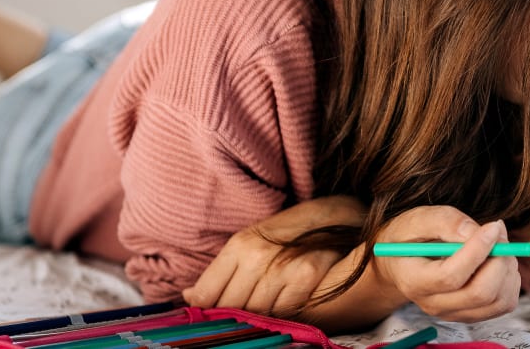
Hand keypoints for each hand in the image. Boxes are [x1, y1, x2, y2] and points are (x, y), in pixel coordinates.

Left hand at [183, 196, 361, 314]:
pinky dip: (286, 314)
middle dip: (237, 314)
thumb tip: (189, 296)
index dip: (208, 310)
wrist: (340, 215)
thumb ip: (220, 272)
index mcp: (238, 245)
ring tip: (273, 301)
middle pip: (231, 308)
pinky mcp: (307, 277)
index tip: (216, 313)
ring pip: (258, 314)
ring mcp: (282, 267)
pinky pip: (285, 313)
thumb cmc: (292, 231)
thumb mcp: (251, 242)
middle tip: (250, 308)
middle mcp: (256, 255)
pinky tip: (292, 300)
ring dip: (263, 316)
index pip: (206, 294)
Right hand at [371, 206, 520, 322]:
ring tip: (497, 246)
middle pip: (479, 293)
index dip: (477, 251)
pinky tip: (498, 262)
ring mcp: (454, 313)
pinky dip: (510, 281)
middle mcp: (433, 304)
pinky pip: (504, 304)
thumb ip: (444, 221)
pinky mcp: (472, 315)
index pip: (451, 276)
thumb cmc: (409, 237)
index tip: (492, 227)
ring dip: (507, 269)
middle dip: (498, 260)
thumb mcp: (417, 219)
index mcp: (414, 281)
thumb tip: (473, 232)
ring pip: (497, 300)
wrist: (403, 261)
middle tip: (498, 234)